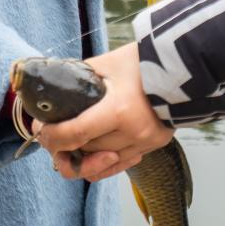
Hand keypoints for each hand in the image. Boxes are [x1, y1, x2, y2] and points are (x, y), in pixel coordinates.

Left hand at [34, 42, 173, 181]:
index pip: (75, 135)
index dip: (52, 137)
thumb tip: (53, 85)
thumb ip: (79, 77)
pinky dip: (103, 163)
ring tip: (68, 144)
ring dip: (82, 155)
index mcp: (118, 110)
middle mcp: (132, 133)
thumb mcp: (106, 64)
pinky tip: (91, 155)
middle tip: (48, 134)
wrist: (184, 66)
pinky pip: (121, 164)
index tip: (41, 131)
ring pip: (102, 162)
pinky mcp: (153, 147)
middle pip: (86, 151)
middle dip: (63, 145)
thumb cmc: (142, 61)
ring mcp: (145, 143)